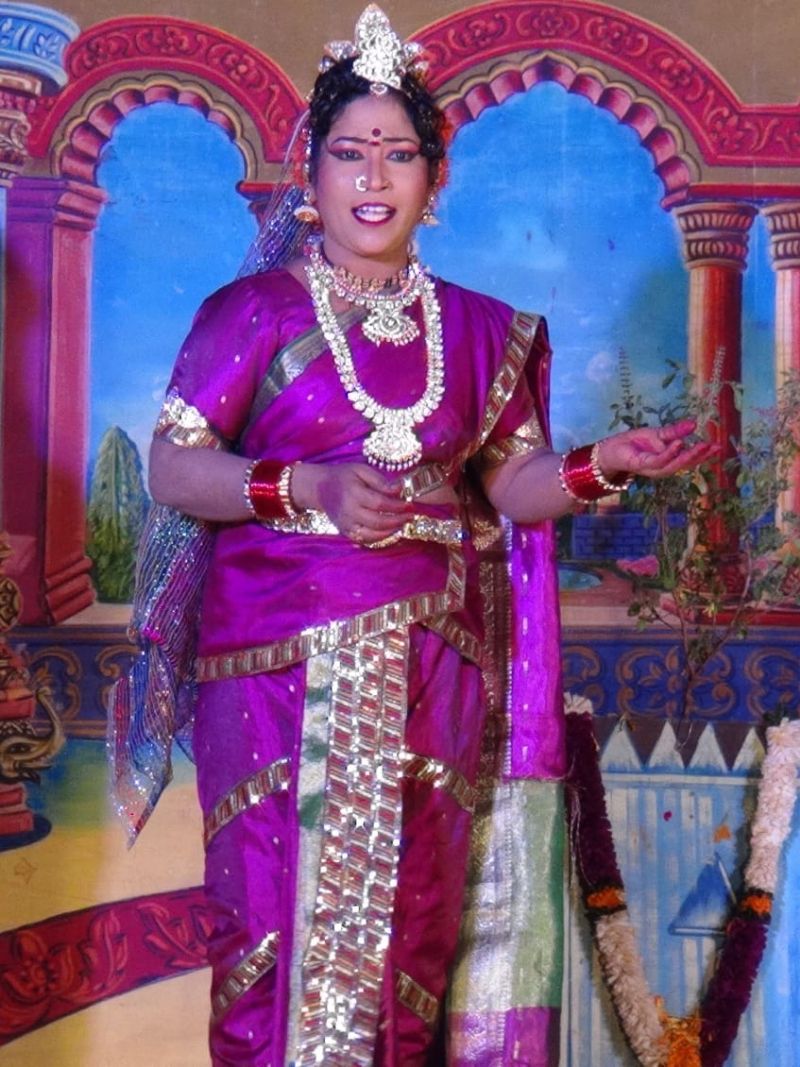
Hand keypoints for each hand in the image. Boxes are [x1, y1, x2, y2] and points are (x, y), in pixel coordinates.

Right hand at [291, 462, 411, 543]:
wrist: (320, 488)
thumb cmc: (343, 476)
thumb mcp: (361, 470)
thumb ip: (380, 480)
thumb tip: (399, 488)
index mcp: (353, 493)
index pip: (380, 503)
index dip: (397, 506)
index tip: (410, 504)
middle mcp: (348, 511)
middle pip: (378, 521)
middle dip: (397, 520)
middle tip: (410, 516)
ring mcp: (346, 525)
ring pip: (372, 535)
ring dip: (391, 531)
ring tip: (402, 523)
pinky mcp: (345, 532)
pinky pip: (365, 540)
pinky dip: (380, 537)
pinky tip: (390, 530)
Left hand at [597, 419, 718, 479]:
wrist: (611, 448)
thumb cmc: (634, 443)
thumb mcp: (658, 434)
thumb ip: (675, 431)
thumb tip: (694, 424)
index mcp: (669, 460)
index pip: (690, 459)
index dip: (704, 454)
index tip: (719, 446)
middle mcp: (663, 467)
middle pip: (685, 464)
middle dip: (700, 456)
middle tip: (714, 446)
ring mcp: (653, 468)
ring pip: (674, 465)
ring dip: (688, 455)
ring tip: (701, 444)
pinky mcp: (642, 465)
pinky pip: (659, 460)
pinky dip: (669, 453)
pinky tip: (678, 444)